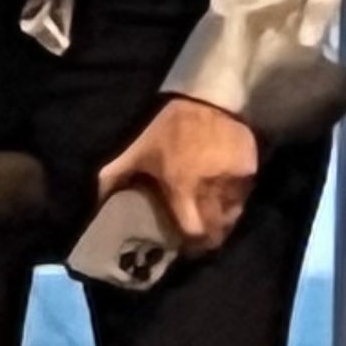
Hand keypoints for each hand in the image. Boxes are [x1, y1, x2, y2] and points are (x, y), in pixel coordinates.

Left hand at [97, 98, 259, 258]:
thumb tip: (95, 203)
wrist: (204, 98)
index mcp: (182, 186)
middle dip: (210, 236)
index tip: (188, 248)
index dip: (192, 245)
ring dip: (224, 218)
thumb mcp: (136, 150)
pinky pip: (245, 194)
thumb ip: (113, 177)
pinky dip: (237, 197)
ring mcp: (234, 179)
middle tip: (202, 236)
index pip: (194, 231)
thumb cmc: (166, 127)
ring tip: (215, 216)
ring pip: (234, 213)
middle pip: (217, 228)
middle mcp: (211, 187)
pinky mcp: (250, 169)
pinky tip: (226, 192)